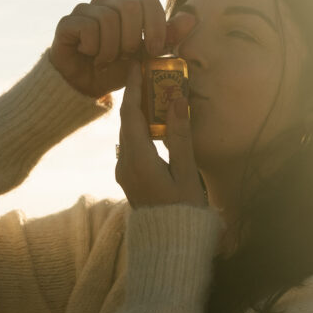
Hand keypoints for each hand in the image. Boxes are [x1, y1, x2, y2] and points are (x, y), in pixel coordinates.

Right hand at [49, 0, 170, 98]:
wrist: (87, 86)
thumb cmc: (119, 68)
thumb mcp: (148, 55)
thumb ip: (168, 37)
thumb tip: (192, 17)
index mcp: (129, 5)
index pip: (149, 0)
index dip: (156, 26)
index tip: (155, 51)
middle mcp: (107, 1)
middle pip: (129, 7)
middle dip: (133, 39)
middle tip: (127, 56)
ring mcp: (86, 9)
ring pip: (108, 19)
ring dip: (112, 48)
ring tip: (107, 59)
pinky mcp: (67, 22)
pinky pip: (87, 28)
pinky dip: (94, 48)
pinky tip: (91, 55)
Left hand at [115, 61, 205, 208]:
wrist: (170, 246)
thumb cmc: (184, 211)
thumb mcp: (187, 173)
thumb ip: (180, 136)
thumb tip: (177, 100)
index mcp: (138, 160)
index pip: (131, 114)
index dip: (134, 87)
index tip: (138, 65)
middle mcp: (125, 164)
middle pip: (127, 121)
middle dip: (136, 95)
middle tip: (150, 73)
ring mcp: (125, 172)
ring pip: (128, 133)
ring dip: (139, 112)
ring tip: (154, 92)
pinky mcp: (130, 179)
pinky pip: (132, 145)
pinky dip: (141, 129)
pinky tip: (155, 123)